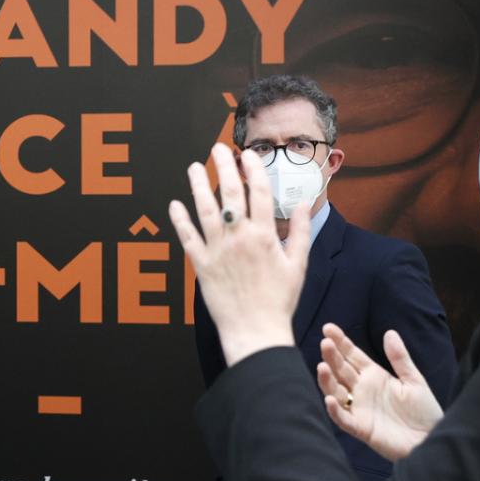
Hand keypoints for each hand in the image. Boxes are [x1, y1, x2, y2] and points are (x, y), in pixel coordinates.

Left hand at [169, 142, 308, 365]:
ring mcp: (218, 250)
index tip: (249, 154)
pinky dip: (180, 220)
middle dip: (225, 167)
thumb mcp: (298, 265)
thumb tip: (304, 203)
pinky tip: (175, 204)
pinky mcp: (201, 265)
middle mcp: (240, 238)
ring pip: (205, 210)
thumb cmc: (279, 300)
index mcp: (265, 236)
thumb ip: (301, 232)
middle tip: (219, 149)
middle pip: (230, 194)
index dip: (254, 169)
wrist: (256, 331)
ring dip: (198, 186)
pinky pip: (187, 238)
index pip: (259, 193)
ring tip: (195, 167)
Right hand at [318, 324, 444, 460]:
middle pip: (341, 370)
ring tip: (322, 366)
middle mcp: (362, 390)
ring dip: (327, 380)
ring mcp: (359, 408)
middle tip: (325, 343)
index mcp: (374, 376)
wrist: (433, 439)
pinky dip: (334, 410)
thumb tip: (389, 332)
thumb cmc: (425, 412)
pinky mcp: (361, 428)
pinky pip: (343, 419)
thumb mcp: (414, 380)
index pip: (352, 356)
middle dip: (331, 356)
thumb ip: (400, 358)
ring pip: (335, 391)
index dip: (340, 342)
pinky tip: (329, 399)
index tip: (329, 328)